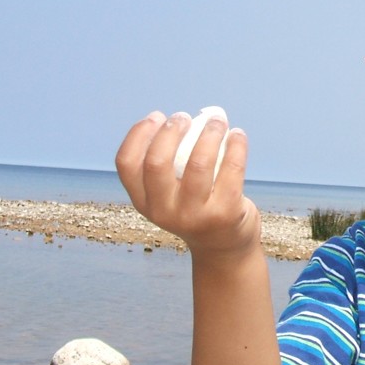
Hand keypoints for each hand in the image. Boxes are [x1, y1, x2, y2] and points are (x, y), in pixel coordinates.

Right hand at [115, 110, 260, 257]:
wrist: (223, 247)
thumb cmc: (195, 208)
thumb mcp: (170, 194)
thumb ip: (168, 165)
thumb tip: (181, 118)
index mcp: (144, 202)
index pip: (127, 164)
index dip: (139, 134)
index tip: (157, 116)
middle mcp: (164, 211)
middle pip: (157, 162)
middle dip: (171, 130)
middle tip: (184, 117)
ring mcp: (195, 214)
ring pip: (198, 162)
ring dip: (209, 132)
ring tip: (217, 121)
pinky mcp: (225, 212)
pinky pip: (231, 168)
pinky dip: (236, 145)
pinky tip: (237, 135)